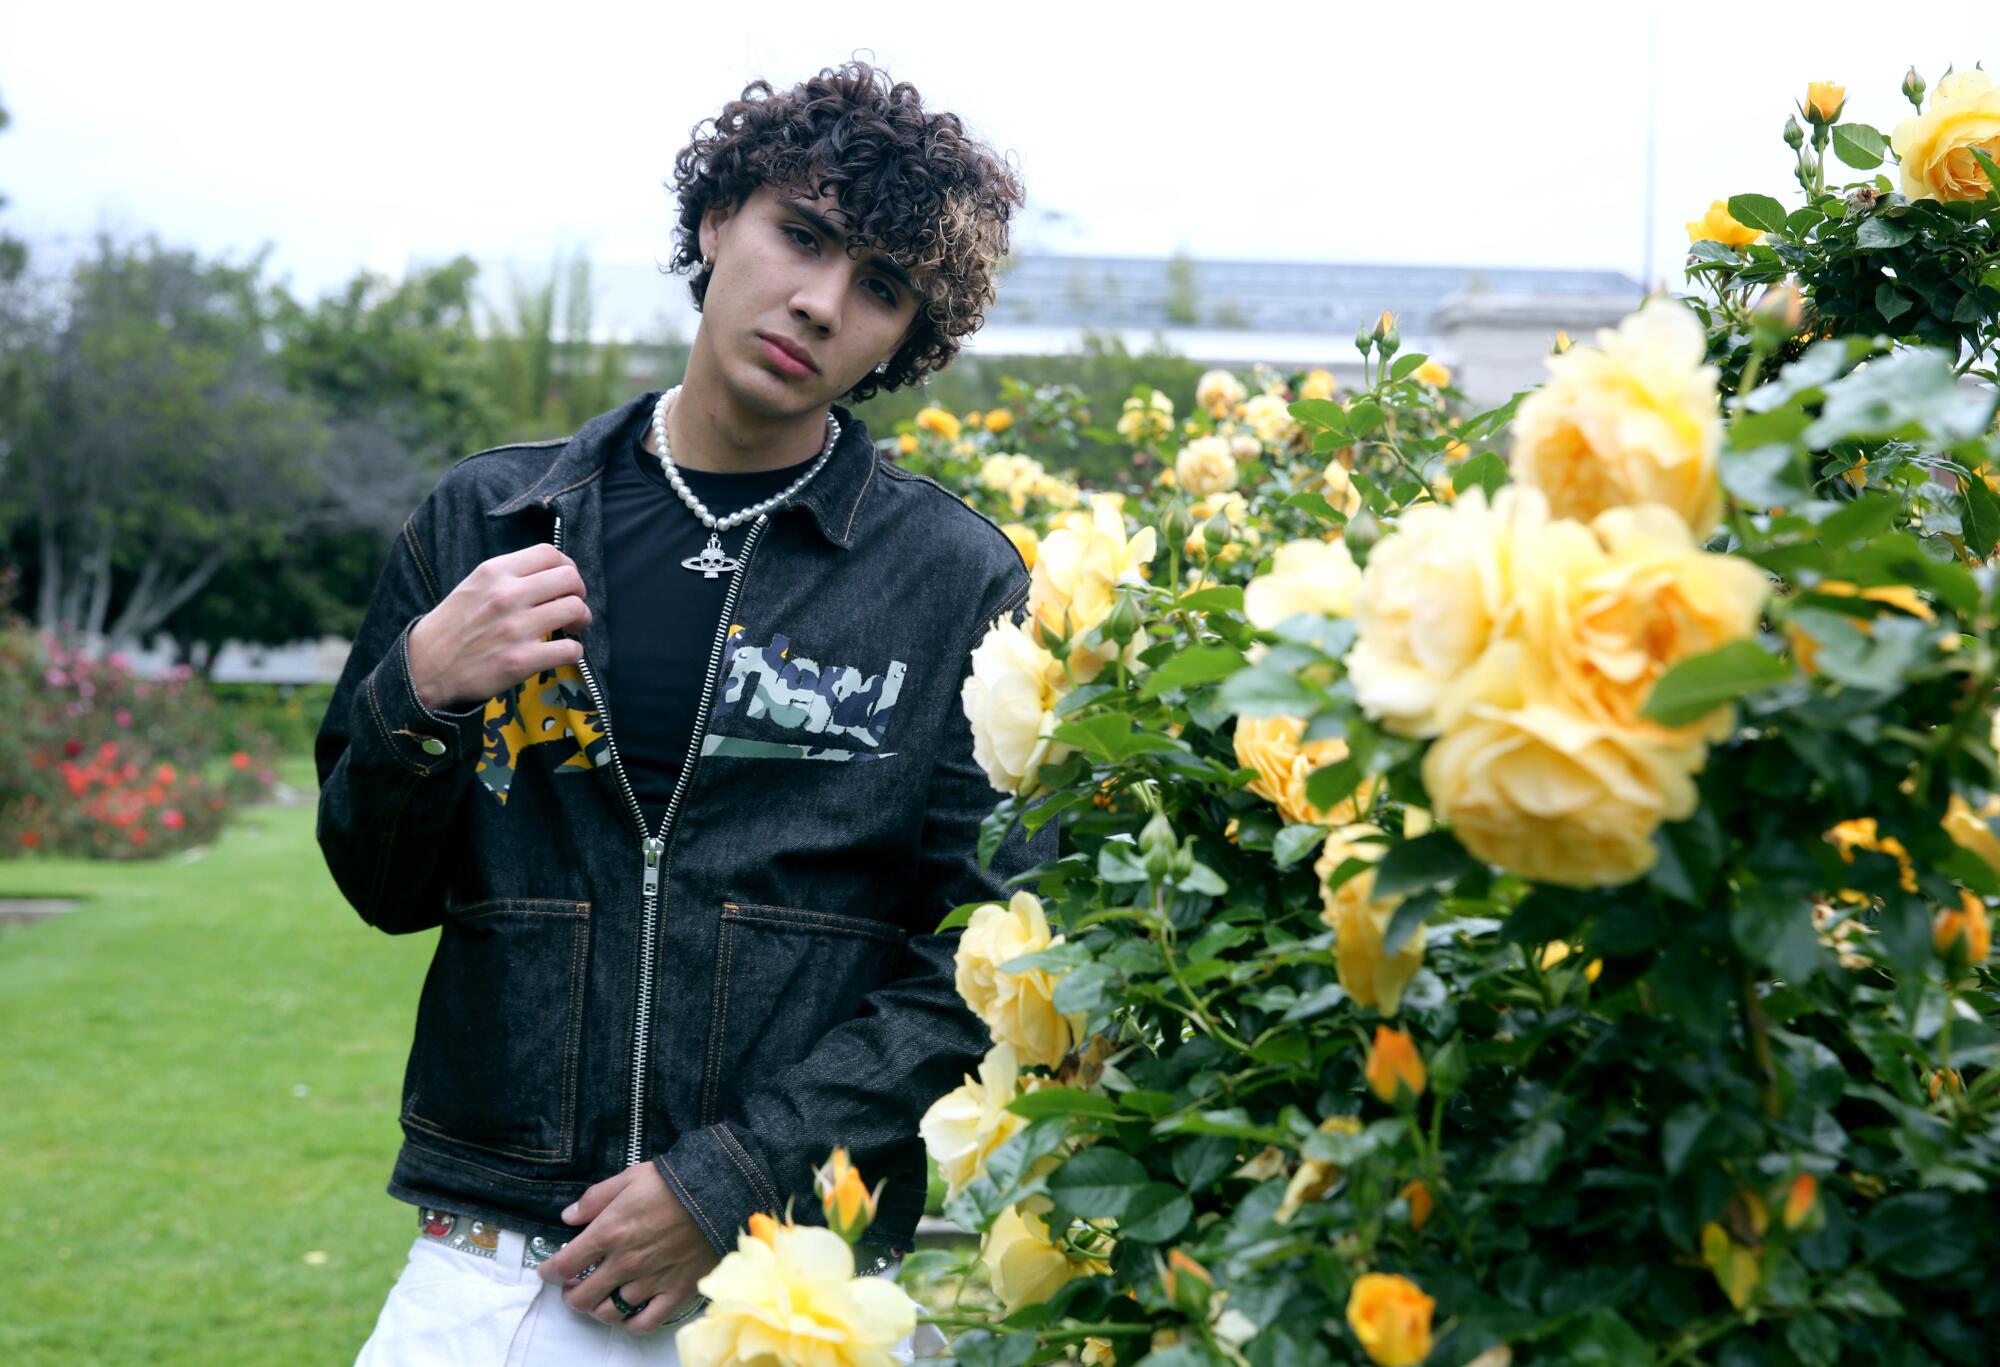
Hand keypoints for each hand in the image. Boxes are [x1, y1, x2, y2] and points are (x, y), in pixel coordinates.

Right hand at [407, 544, 590, 711]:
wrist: (426, 667)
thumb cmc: (454, 625)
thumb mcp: (475, 585)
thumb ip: (510, 575)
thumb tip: (551, 572)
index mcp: (495, 572)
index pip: (550, 553)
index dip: (567, 567)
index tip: (565, 583)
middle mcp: (506, 596)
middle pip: (570, 579)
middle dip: (579, 593)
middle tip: (571, 607)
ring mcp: (515, 628)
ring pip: (575, 610)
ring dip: (581, 620)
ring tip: (571, 629)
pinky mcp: (521, 661)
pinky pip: (570, 649)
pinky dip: (574, 651)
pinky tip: (563, 652)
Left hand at [537, 1162, 722, 1334]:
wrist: (720, 1191)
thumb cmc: (674, 1182)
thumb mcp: (629, 1178)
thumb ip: (595, 1199)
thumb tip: (569, 1216)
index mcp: (609, 1232)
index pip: (564, 1265)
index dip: (548, 1272)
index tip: (548, 1271)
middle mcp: (625, 1262)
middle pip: (582, 1297)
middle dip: (571, 1295)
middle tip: (575, 1286)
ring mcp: (650, 1281)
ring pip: (609, 1313)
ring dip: (598, 1308)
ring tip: (601, 1298)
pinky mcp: (675, 1292)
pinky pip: (645, 1322)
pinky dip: (630, 1323)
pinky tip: (628, 1313)